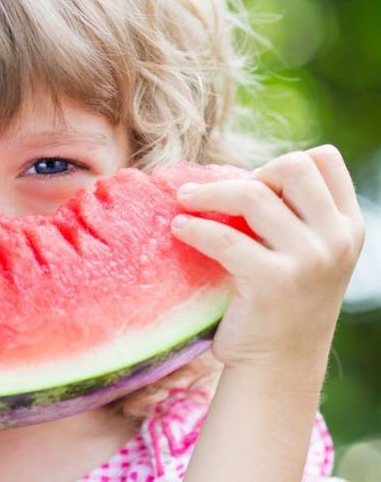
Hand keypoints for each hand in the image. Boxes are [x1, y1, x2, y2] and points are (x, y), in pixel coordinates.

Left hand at [171, 145, 364, 370]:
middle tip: (219, 195)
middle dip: (249, 173)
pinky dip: (194, 227)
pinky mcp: (273, 281)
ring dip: (208, 192)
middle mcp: (336, 239)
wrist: (278, 367)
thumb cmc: (281, 304)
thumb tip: (234, 173)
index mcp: (347, 227)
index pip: (324, 160)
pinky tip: (179, 228)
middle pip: (292, 166)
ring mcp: (309, 260)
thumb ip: (293, 216)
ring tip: (184, 199)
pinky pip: (223, 236)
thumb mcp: (305, 255)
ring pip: (253, 194)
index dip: (282, 165)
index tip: (253, 187)